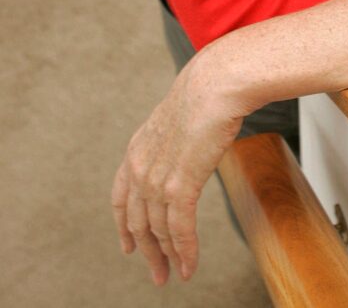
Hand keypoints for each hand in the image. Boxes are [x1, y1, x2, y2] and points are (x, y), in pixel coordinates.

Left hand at [111, 46, 244, 285]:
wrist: (216, 83)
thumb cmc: (207, 91)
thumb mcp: (178, 115)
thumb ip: (175, 136)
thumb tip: (191, 137)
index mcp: (136, 148)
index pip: (120, 198)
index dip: (124, 226)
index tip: (129, 246)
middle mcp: (139, 167)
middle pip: (137, 222)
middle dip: (147, 251)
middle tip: (157, 273)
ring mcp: (157, 179)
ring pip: (158, 231)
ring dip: (167, 256)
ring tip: (175, 274)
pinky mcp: (179, 187)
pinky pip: (179, 230)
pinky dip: (184, 252)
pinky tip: (189, 266)